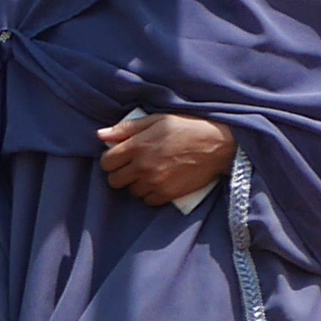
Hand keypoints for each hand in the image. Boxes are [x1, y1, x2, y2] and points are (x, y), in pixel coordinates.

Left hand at [94, 110, 236, 207]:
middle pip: (114, 181)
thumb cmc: (188, 127)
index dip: (111, 160)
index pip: (106, 163)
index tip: (121, 158)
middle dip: (121, 174)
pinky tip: (160, 182)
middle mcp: (143, 166)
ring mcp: (155, 182)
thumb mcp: (158, 119)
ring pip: (131, 191)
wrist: (219, 144)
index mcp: (137, 146)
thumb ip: (126, 128)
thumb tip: (100, 135)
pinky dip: (151, 194)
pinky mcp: (168, 193)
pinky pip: (148, 200)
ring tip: (151, 173)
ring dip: (137, 184)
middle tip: (133, 167)